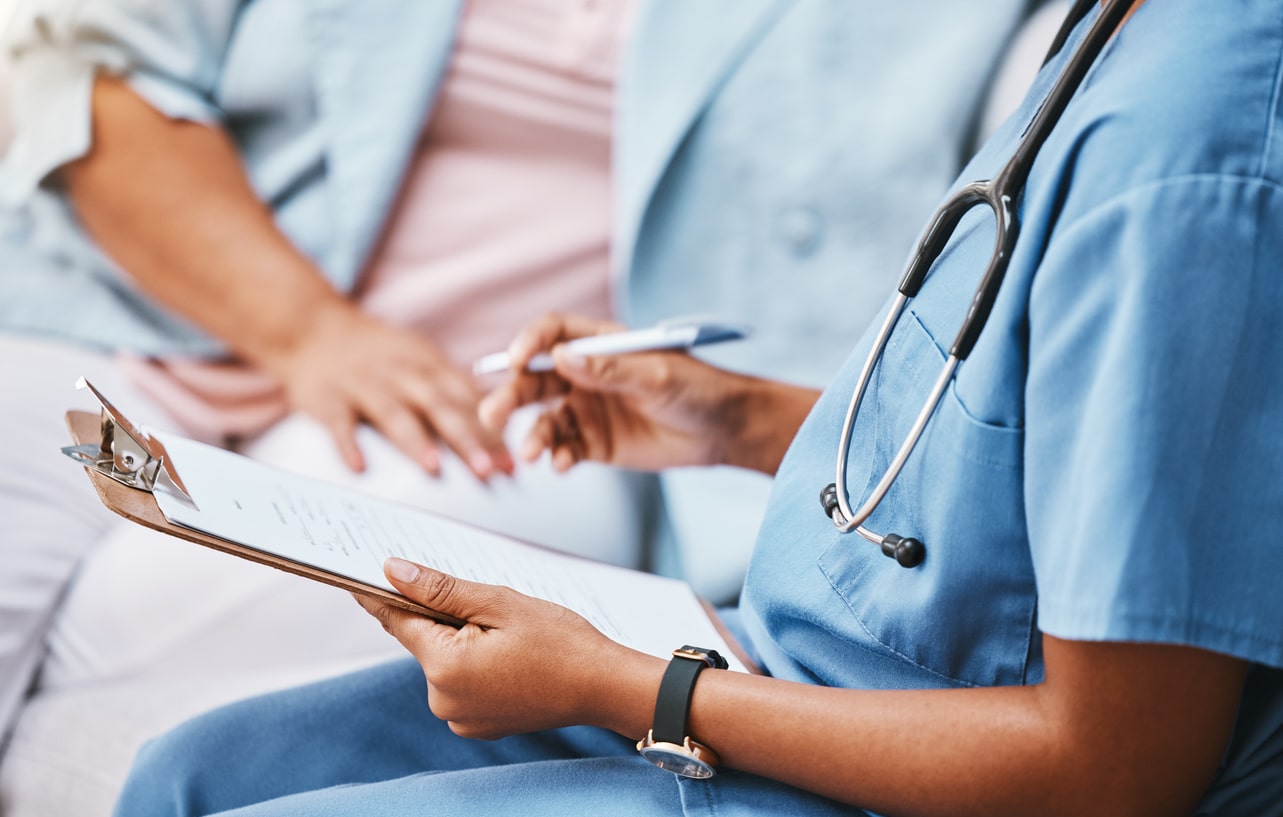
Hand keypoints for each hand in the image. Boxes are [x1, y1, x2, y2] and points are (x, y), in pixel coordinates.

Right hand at [267, 306, 512, 479]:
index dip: (492, 430)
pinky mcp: (327, 397)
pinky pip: (338, 421)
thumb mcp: (420, 356)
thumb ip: (454, 386)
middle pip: (438, 406)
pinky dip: (348, 443)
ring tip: (434, 468)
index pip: (467, 399)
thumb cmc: (376, 352)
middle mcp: (400, 371)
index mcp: (428, 363)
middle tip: (488, 470)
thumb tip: (499, 418)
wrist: (312, 327)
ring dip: (414, 440)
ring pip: (393, 413)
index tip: (512, 461)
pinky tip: (360, 466)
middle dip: (466, 438)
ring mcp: (363, 383)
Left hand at [356, 558, 661, 739]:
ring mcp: (460, 717)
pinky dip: (476, 663)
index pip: (398, 620)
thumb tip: (392, 572)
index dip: (380, 593)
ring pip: (444, 660)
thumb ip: (440, 589)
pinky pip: (462, 682)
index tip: (357, 575)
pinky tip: (510, 654)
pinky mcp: (477, 724)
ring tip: (509, 634)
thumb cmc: (561, 642)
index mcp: (445, 668)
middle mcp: (443, 700)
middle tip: (488, 604)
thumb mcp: (499, 602)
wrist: (604, 686)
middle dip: (445, 616)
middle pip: (425, 640)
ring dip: (463, 640)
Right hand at [477, 313, 750, 472]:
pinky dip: (557, 457)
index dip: (529, 343)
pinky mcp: (594, 443)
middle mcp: (584, 375)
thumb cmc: (697, 388)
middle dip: (511, 395)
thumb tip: (562, 358)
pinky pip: (565, 448)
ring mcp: (587, 409)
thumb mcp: (657, 375)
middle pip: (534, 379)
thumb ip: (610, 370)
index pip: (552, 335)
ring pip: (544, 419)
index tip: (515, 361)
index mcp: (598, 344)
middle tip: (493, 414)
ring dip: (531, 434)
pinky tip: (561, 465)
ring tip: (529, 453)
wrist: (722, 430)